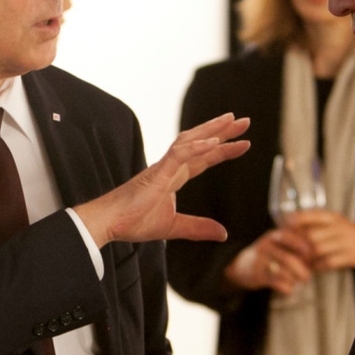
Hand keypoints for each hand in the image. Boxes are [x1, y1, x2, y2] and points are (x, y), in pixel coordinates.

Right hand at [74, 114, 249, 246]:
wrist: (109, 223)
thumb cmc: (133, 222)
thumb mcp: (174, 227)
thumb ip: (198, 228)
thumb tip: (223, 234)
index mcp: (173, 177)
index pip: (203, 159)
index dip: (223, 151)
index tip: (244, 144)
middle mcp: (170, 167)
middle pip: (200, 143)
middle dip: (223, 131)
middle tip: (245, 121)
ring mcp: (162, 167)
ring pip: (190, 141)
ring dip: (212, 130)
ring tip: (231, 121)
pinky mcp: (156, 173)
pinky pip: (178, 155)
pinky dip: (196, 147)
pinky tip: (213, 143)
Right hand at [224, 227, 313, 294]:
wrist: (243, 265)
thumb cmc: (271, 255)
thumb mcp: (282, 245)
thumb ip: (299, 248)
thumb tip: (320, 257)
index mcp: (274, 235)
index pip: (291, 238)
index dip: (304, 247)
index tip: (312, 257)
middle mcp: (266, 245)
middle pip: (288, 258)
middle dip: (301, 269)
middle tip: (307, 277)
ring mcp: (260, 260)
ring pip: (282, 271)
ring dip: (294, 279)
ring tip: (299, 282)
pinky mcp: (256, 274)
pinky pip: (274, 281)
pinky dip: (285, 287)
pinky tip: (289, 290)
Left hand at [282, 210, 354, 271]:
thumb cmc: (352, 235)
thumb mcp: (338, 224)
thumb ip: (319, 226)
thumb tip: (292, 226)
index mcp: (335, 218)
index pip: (313, 215)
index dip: (297, 220)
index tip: (283, 226)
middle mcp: (339, 228)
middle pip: (312, 235)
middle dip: (296, 244)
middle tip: (285, 251)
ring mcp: (346, 242)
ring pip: (318, 250)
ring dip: (304, 258)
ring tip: (294, 263)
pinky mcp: (351, 256)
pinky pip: (328, 262)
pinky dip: (316, 267)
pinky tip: (310, 269)